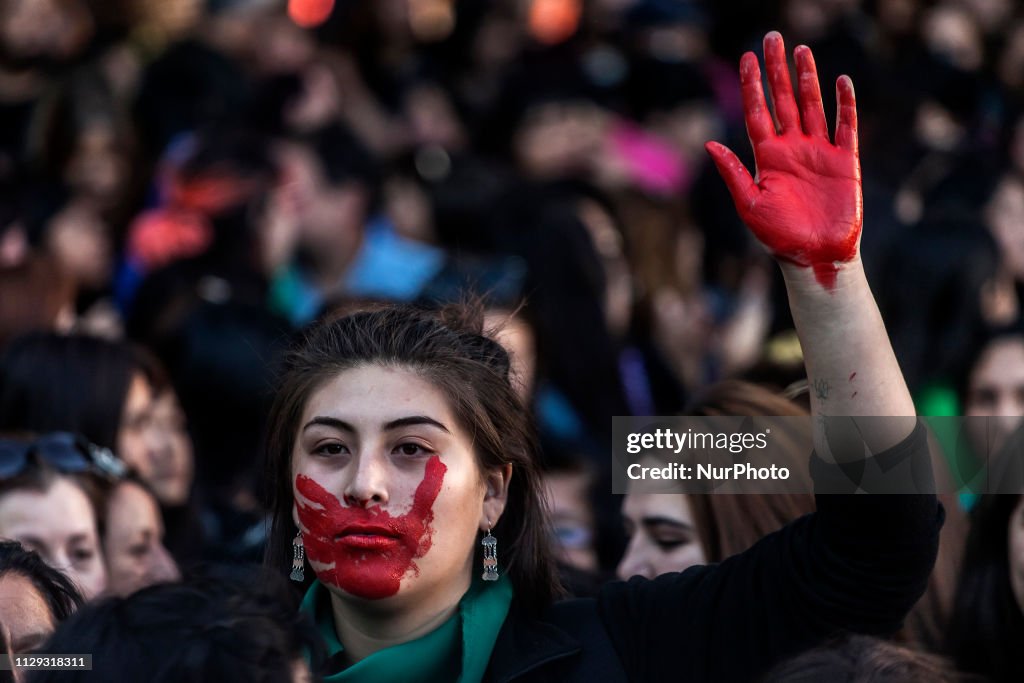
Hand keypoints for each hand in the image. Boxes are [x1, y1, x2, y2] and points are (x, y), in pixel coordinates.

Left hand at [706, 32, 861, 289]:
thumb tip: (710, 143)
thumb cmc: (778, 237)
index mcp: (767, 157)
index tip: (747, 57)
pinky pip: (845, 126)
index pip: (757, 112)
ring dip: (807, 79)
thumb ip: (733, 172)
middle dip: (777, 71)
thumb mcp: (750, 204)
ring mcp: (819, 152)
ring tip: (802, 51)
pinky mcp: (844, 161)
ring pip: (812, 106)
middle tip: (773, 38)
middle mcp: (792, 148)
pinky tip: (841, 81)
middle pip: (783, 100)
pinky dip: (844, 104)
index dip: (752, 85)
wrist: (815, 257)